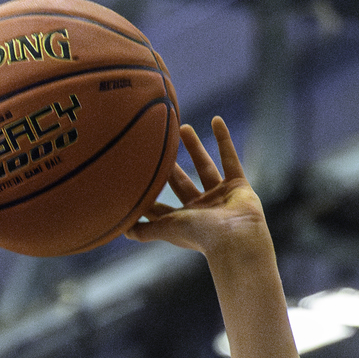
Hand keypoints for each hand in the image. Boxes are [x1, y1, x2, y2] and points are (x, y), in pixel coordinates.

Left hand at [129, 119, 266, 258]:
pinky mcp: (238, 185)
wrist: (235, 237)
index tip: (135, 177)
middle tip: (158, 146)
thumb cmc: (199, 234)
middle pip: (181, 183)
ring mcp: (220, 196)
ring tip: (182, 127)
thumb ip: (144, 230)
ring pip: (204, 166)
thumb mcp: (166, 229)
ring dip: (194, 147)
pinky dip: (224, 139)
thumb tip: (120, 229)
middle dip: (170, 167)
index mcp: (182, 221)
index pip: (161, 207)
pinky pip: (230, 157)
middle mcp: (200, 209)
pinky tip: (216, 120)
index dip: (149, 196)